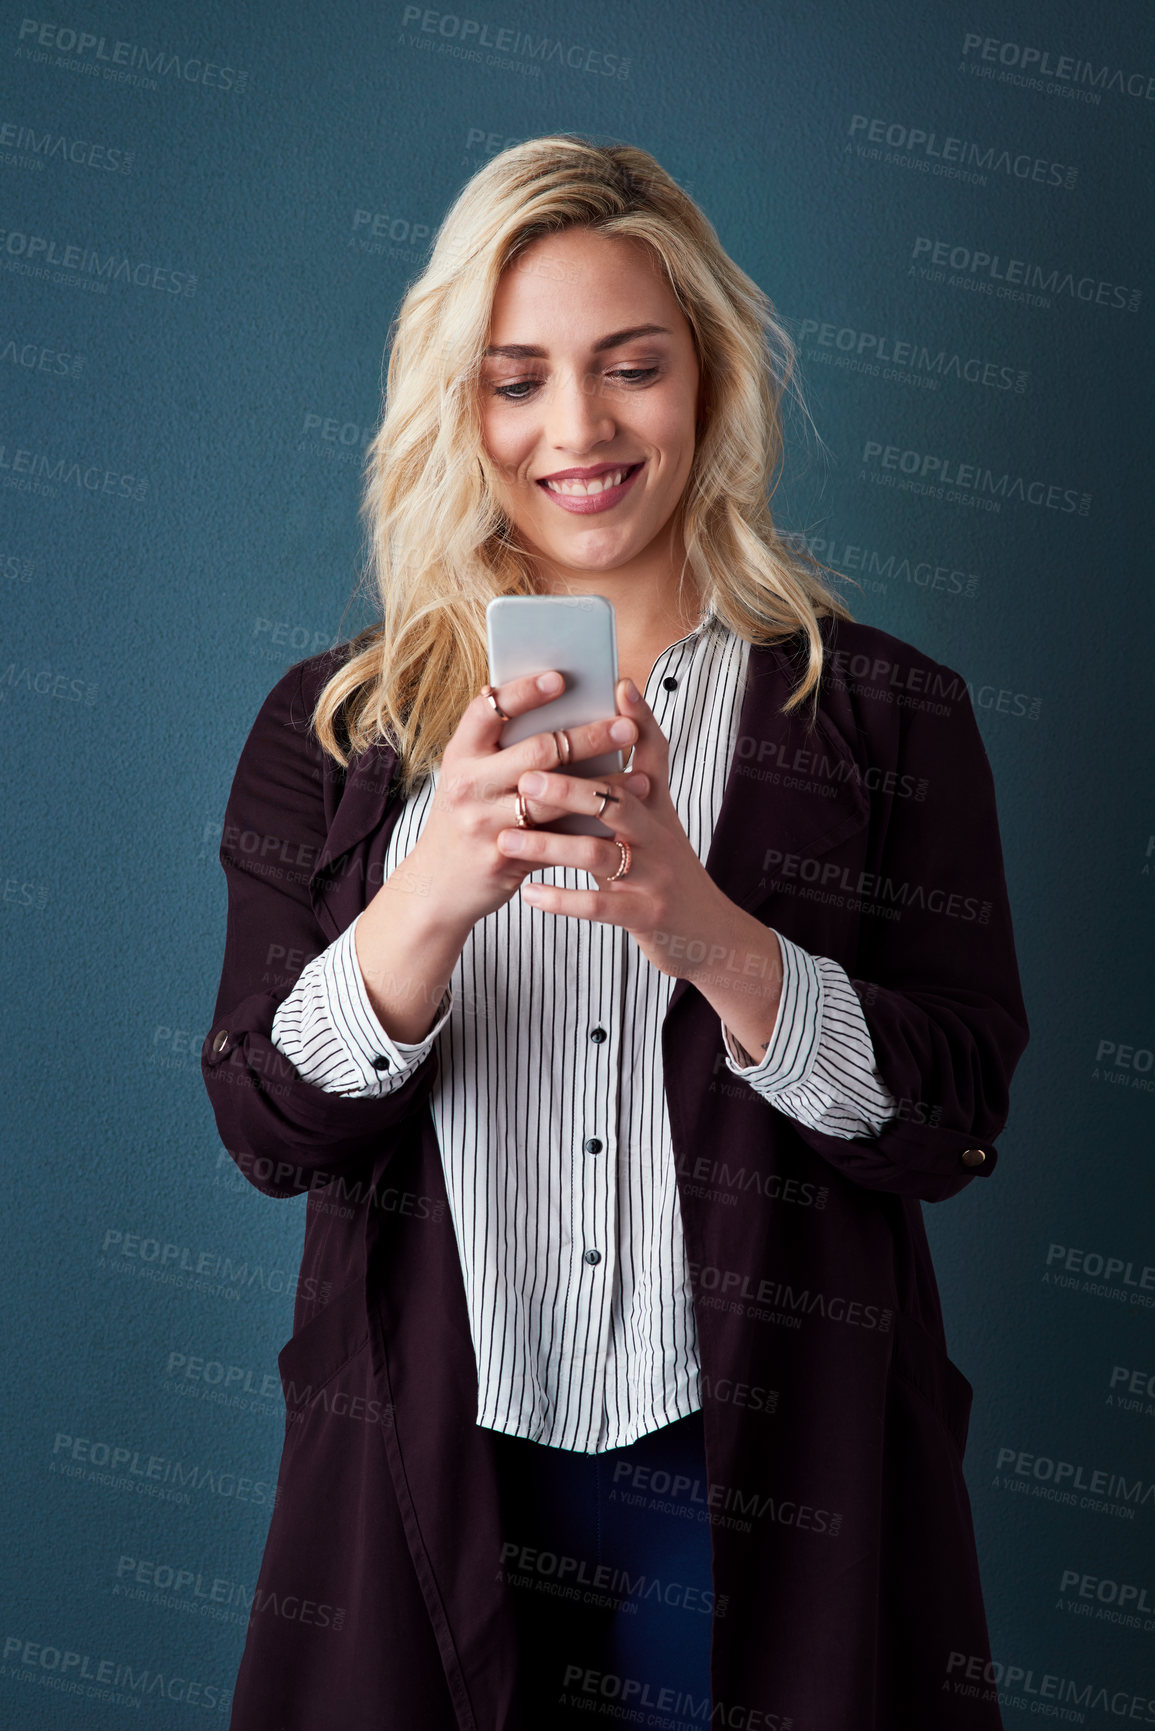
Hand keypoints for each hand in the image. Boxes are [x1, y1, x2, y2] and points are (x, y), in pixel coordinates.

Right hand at [404, 669, 638, 932]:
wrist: (436, 886)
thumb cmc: (464, 818)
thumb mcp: (469, 776)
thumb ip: (500, 746)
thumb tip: (557, 703)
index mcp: (459, 755)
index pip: (489, 710)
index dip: (524, 691)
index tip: (561, 677)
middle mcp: (469, 785)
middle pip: (538, 752)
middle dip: (589, 737)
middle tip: (627, 726)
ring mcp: (485, 824)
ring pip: (557, 799)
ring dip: (604, 787)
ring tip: (642, 776)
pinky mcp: (506, 859)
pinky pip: (559, 841)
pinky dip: (594, 829)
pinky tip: (625, 820)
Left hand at [496, 678, 741, 982]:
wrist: (708, 934)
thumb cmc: (663, 873)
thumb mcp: (651, 827)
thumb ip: (618, 794)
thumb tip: (574, 751)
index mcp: (658, 808)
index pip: (654, 755)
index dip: (640, 720)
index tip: (618, 687)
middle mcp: (660, 835)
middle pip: (618, 801)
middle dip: (570, 789)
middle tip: (527, 780)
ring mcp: (656, 876)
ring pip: (601, 854)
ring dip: (551, 845)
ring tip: (509, 839)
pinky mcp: (649, 915)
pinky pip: (601, 906)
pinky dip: (563, 900)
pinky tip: (531, 894)